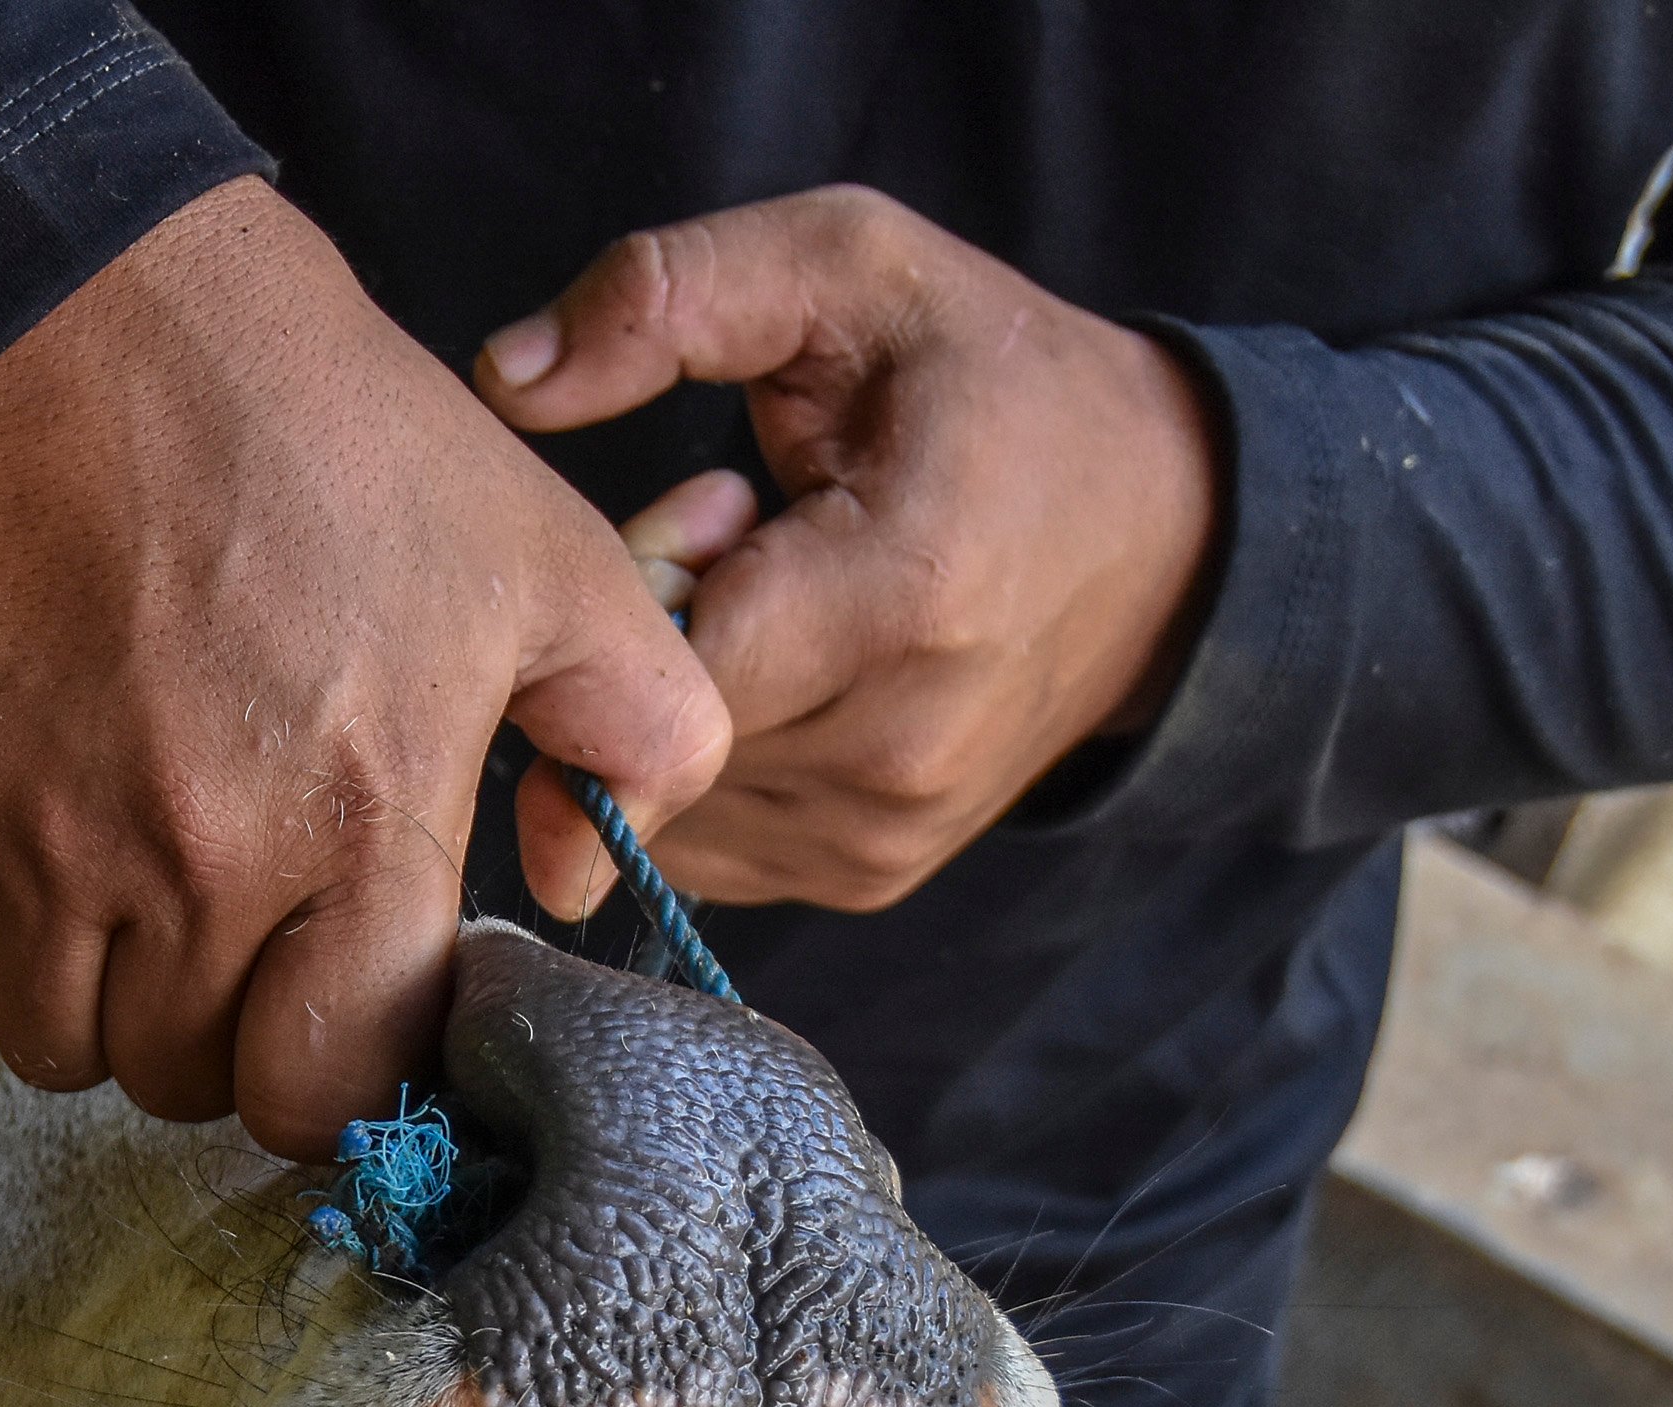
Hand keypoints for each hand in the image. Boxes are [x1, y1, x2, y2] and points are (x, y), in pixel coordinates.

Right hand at [0, 176, 728, 1156]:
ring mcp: (42, 845)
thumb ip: (636, 721)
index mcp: (357, 824)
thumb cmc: (311, 425)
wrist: (64, 309)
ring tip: (140, 915)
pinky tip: (40, 878)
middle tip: (243, 942)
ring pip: (63, 1053)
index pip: (336, 1080)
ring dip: (105, 1011)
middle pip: (193, 1081)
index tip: (346, 1000)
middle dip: (226, 1041)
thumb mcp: (538, 549)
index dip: (348, 1064)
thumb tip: (593, 871)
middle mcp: (196, 865)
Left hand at [477, 185, 1216, 915]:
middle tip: (740, 524)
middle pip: (650, 732)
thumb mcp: (849, 266)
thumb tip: (507, 373)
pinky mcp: (864, 874)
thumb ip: (669, 294)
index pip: (664, 669)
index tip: (707, 503)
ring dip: (678, 694)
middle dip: (652, 632)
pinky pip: (701, 838)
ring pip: (662, 795)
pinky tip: (789, 663)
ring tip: (778, 590)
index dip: (637, 583)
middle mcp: (895, 752)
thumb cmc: (997, 383)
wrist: (1165, 533)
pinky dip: (709, 752)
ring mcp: (879, 836)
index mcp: (899, 599)